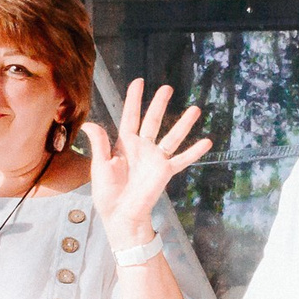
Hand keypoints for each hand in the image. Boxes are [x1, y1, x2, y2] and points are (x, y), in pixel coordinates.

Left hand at [83, 80, 211, 245]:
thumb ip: (100, 144)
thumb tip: (91, 123)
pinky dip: (194, 152)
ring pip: (172, 136)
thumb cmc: (107, 194)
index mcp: (124, 145)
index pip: (130, 116)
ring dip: (183, 124)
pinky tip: (207, 141)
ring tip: (195, 109)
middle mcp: (142, 148)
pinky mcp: (165, 172)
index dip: (134, 99)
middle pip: (153, 121)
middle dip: (159, 104)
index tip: (139, 82)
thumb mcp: (100, 167)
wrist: (120, 215)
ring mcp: (155, 159)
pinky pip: (182, 160)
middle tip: (167, 88)